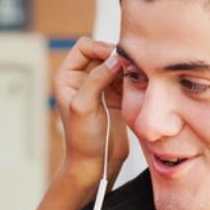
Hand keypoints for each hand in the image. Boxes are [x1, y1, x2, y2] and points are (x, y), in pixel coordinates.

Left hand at [53, 37, 128, 185]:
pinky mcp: (117, 96)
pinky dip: (135, 78)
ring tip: (138, 76)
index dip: (100, 49)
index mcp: (68, 77)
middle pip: (103, 52)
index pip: (85, 46)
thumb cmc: (82, 140)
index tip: (115, 59)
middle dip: (117, 57)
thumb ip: (96, 79)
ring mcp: (102, 86)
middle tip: (131, 67)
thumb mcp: (83, 107)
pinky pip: (128, 78)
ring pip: (118, 64)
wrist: (96, 163)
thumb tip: (115, 59)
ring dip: (129, 67)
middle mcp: (84, 78)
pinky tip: (140, 85)